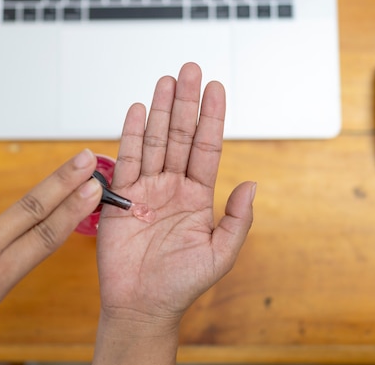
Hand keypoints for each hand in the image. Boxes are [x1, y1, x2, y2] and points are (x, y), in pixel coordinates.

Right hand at [93, 63, 254, 363]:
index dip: (212, 117)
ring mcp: (147, 188)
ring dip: (159, 109)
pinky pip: (126, 159)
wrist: (142, 304)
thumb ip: (238, 219)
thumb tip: (252, 183)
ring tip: (166, 80)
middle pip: (180, 134)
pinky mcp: (122, 196)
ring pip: (154, 140)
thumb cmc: (181, 284)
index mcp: (198, 195)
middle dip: (185, 102)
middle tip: (190, 70)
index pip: (207, 146)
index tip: (217, 88)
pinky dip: (130, 134)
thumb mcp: (221, 254)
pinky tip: (136, 110)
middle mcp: (173, 185)